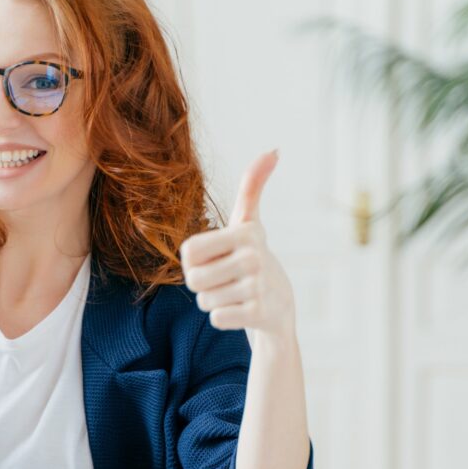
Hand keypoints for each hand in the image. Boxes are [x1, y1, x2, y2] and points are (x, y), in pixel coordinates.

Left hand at [180, 150, 295, 345]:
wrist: (279, 304)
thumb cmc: (252, 257)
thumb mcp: (249, 221)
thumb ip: (253, 186)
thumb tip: (273, 150)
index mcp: (244, 233)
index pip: (188, 252)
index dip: (194, 260)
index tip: (215, 258)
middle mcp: (253, 257)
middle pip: (193, 280)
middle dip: (203, 284)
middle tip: (226, 280)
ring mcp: (257, 287)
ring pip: (204, 301)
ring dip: (214, 301)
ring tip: (235, 294)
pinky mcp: (258, 314)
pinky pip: (216, 318)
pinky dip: (224, 317)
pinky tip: (242, 310)